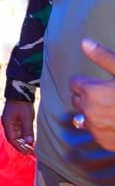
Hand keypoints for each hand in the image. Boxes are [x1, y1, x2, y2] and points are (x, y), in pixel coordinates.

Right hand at [1, 99, 35, 153]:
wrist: (20, 92)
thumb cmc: (22, 104)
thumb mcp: (27, 117)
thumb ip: (28, 130)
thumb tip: (30, 142)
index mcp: (7, 123)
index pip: (12, 139)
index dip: (19, 147)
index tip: (27, 153)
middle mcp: (7, 124)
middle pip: (13, 138)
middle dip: (21, 146)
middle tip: (31, 153)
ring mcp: (10, 122)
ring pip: (16, 135)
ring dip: (23, 142)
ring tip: (31, 148)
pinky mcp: (14, 120)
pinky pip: (18, 131)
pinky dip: (23, 137)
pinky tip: (29, 140)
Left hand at [70, 38, 114, 152]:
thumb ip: (103, 57)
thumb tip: (84, 42)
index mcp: (91, 92)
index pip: (75, 83)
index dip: (88, 81)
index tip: (100, 82)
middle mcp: (89, 112)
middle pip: (78, 100)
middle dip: (89, 97)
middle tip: (109, 95)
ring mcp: (96, 130)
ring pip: (86, 117)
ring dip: (95, 113)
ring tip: (114, 109)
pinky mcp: (104, 143)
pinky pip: (96, 133)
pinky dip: (103, 128)